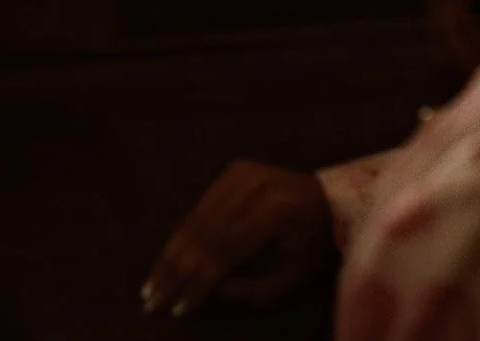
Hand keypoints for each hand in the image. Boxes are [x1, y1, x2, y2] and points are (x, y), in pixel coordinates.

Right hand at [140, 160, 334, 316]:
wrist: (329, 199)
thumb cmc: (313, 244)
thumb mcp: (292, 276)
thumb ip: (251, 289)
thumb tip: (209, 291)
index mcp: (274, 210)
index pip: (226, 251)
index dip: (199, 282)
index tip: (178, 309)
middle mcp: (253, 185)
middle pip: (205, 234)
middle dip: (175, 271)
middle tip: (151, 300)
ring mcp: (241, 173)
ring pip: (196, 220)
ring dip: (170, 255)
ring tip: (150, 285)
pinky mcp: (232, 170)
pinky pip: (199, 207)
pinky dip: (181, 236)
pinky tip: (165, 260)